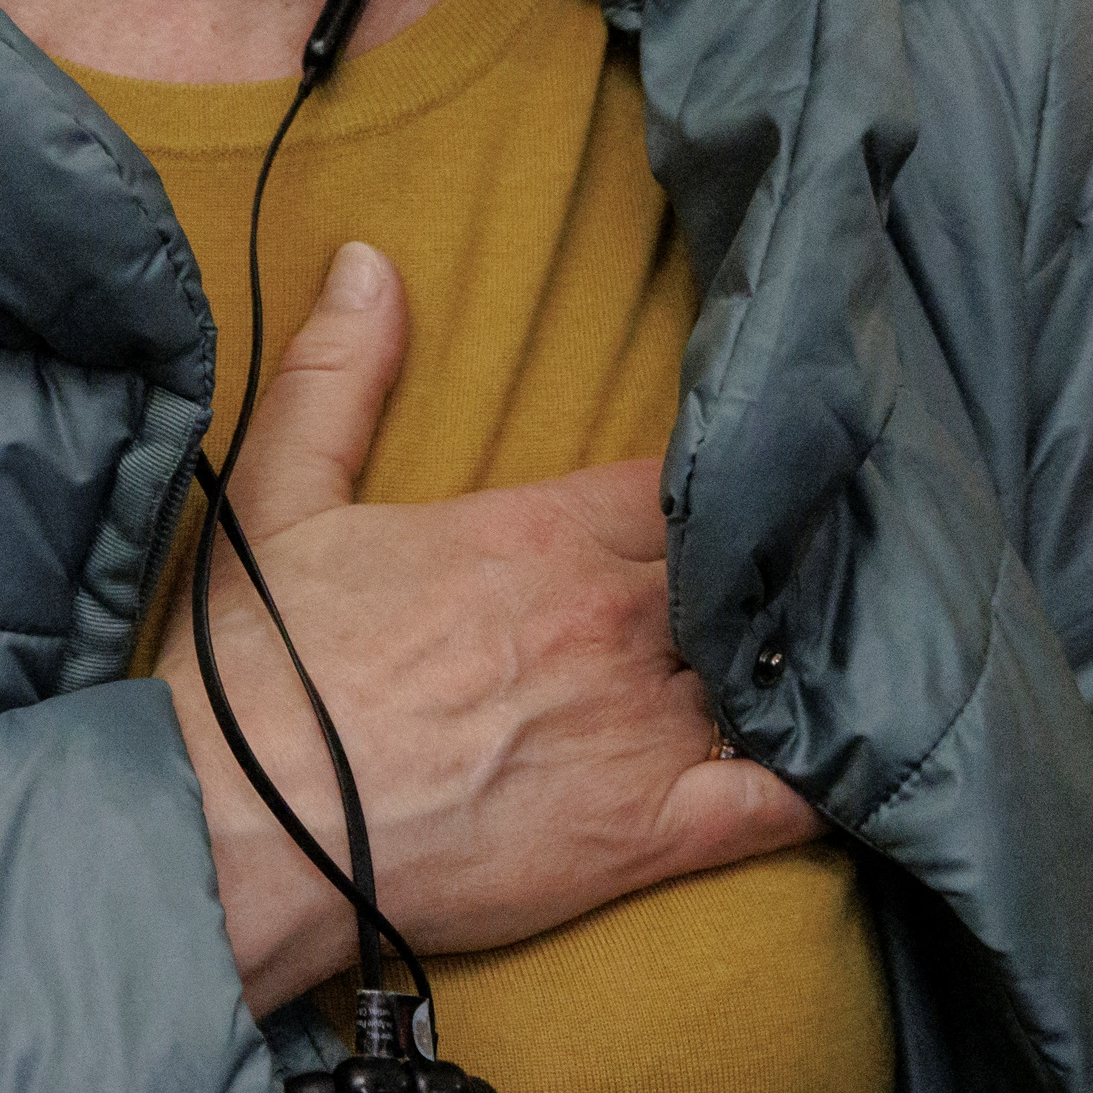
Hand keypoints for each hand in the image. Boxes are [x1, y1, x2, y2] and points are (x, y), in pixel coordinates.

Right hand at [172, 241, 818, 1014]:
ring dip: (807, 659)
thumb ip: (340, 372)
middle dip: (772, 566)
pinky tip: (853, 756)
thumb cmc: (259, 672)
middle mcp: (612, 617)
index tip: (742, 482)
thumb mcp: (281, 492)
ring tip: (848, 649)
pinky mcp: (651, 834)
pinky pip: (780, 801)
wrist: (239, 829)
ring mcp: (643, 728)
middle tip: (817, 563)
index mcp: (542, 532)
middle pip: (744, 569)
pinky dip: (828, 775)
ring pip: (777, 671)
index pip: (680, 479)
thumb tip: (369, 258)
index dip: (718, 481)